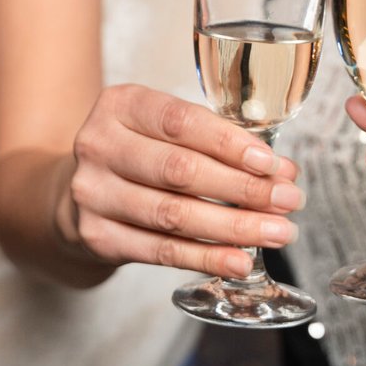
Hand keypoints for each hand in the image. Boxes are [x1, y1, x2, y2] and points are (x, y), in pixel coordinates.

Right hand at [61, 84, 303, 279]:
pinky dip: (206, 257)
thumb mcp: (163, 129)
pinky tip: (240, 260)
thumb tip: (281, 171)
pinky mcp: (98, 235)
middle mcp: (99, 144)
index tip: (272, 164)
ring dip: (233, 227)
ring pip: (173, 215)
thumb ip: (216, 140)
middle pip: (180, 170)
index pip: (181, 122)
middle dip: (243, 188)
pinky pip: (161, 251)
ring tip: (276, 233)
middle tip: (288, 201)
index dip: (230, 144)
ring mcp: (94, 192)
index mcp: (121, 105)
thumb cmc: (139, 152)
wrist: (78, 190)